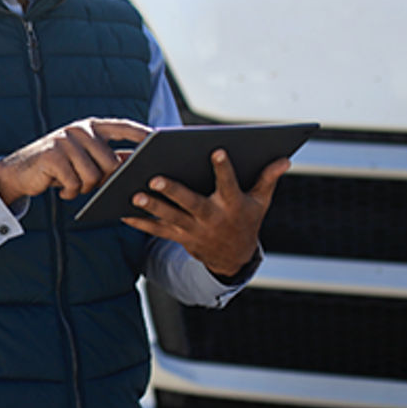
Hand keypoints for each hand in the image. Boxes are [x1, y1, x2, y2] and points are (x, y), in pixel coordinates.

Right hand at [0, 118, 151, 203]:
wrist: (19, 171)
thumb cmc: (59, 167)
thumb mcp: (83, 158)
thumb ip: (107, 157)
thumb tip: (138, 165)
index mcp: (90, 127)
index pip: (123, 127)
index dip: (142, 134)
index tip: (159, 140)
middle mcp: (79, 130)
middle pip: (110, 162)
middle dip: (103, 180)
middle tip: (87, 184)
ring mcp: (65, 141)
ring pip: (93, 176)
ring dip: (84, 188)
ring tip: (72, 185)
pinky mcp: (52, 156)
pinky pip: (75, 183)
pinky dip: (70, 192)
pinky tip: (61, 188)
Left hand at [121, 150, 289, 276]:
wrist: (234, 257)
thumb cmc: (246, 219)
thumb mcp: (261, 201)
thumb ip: (268, 178)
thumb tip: (285, 158)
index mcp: (232, 205)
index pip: (228, 184)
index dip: (224, 168)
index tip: (217, 150)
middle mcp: (211, 218)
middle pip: (190, 203)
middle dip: (173, 191)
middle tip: (154, 178)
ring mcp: (193, 229)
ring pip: (170, 217)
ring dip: (151, 207)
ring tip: (133, 194)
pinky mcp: (179, 237)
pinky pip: (157, 230)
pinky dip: (140, 222)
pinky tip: (121, 211)